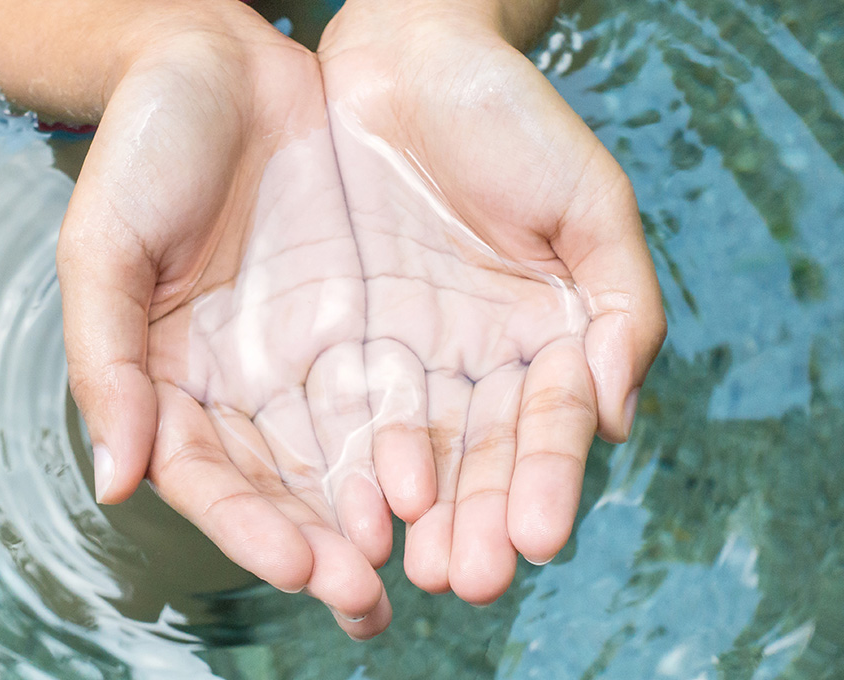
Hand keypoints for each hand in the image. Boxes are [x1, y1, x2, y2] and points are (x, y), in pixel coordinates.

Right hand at [55, 8, 391, 637]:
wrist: (220, 59)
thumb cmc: (145, 146)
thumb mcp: (104, 247)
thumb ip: (105, 363)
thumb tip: (114, 482)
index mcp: (173, 382)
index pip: (212, 478)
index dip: (253, 527)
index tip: (304, 566)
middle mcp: (245, 384)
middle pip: (288, 486)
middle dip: (330, 548)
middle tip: (371, 601)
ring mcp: (310, 352)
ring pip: (353, 453)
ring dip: (389, 516)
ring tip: (428, 569)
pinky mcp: (370, 316)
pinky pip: (405, 388)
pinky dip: (430, 440)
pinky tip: (454, 483)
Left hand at [319, 1, 665, 603]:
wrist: (402, 53)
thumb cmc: (506, 116)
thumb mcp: (587, 199)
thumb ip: (617, 304)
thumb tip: (616, 417)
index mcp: (543, 337)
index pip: (547, 428)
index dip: (545, 482)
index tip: (535, 537)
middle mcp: (473, 361)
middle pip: (477, 458)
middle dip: (473, 521)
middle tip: (465, 578)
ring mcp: (404, 353)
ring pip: (409, 449)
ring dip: (410, 514)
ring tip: (406, 568)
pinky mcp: (337, 336)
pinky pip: (339, 407)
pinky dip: (345, 460)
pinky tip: (347, 509)